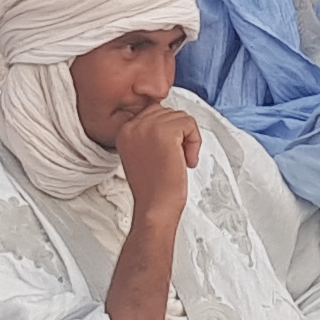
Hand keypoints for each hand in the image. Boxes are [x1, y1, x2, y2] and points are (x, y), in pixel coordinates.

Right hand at [114, 103, 203, 218]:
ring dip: (188, 139)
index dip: (169, 133)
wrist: (156, 207)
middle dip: (179, 135)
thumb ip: (149, 133)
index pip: (153, 113)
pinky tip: (187, 161)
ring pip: (181, 117)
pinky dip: (195, 142)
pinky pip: (190, 124)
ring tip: (180, 161)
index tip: (167, 155)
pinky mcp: (165, 131)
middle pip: (168, 113)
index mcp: (124, 131)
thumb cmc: (154, 188)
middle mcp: (132, 126)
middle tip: (176, 159)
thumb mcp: (142, 153)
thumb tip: (171, 119)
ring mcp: (147, 127)